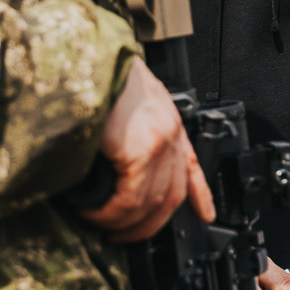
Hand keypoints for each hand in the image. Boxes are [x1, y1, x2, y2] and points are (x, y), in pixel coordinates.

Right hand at [78, 59, 213, 242]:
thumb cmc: (92, 71)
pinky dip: (110, 215)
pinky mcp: (141, 150)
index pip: (191, 164)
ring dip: (121, 224)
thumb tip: (109, 167)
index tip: (207, 215)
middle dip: (147, 226)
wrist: (83, 52)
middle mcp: (169, 131)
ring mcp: (159, 141)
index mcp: (165, 119)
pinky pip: (130, 200)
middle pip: (171, 196)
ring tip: (97, 225)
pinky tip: (92, 214)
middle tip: (120, 237)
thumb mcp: (119, 100)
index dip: (201, 194)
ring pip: (150, 204)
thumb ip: (125, 131)